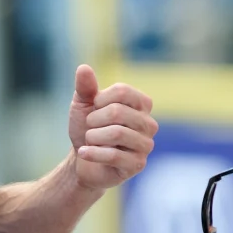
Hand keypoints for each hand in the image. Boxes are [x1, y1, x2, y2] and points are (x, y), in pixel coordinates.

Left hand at [67, 64, 156, 191]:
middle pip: (118, 112)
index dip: (100, 99)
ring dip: (93, 137)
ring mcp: (146, 145)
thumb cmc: (87, 128)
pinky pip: (114, 155)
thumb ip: (85, 87)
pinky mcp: (138, 164)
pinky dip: (92, 153)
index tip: (94, 109)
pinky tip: (83, 153)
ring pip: (117, 134)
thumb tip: (83, 68)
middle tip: (89, 127)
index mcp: (142, 104)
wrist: (83, 159)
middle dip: (94, 120)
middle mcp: (149, 123)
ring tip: (89, 140)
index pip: (123, 91)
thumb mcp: (83, 104)